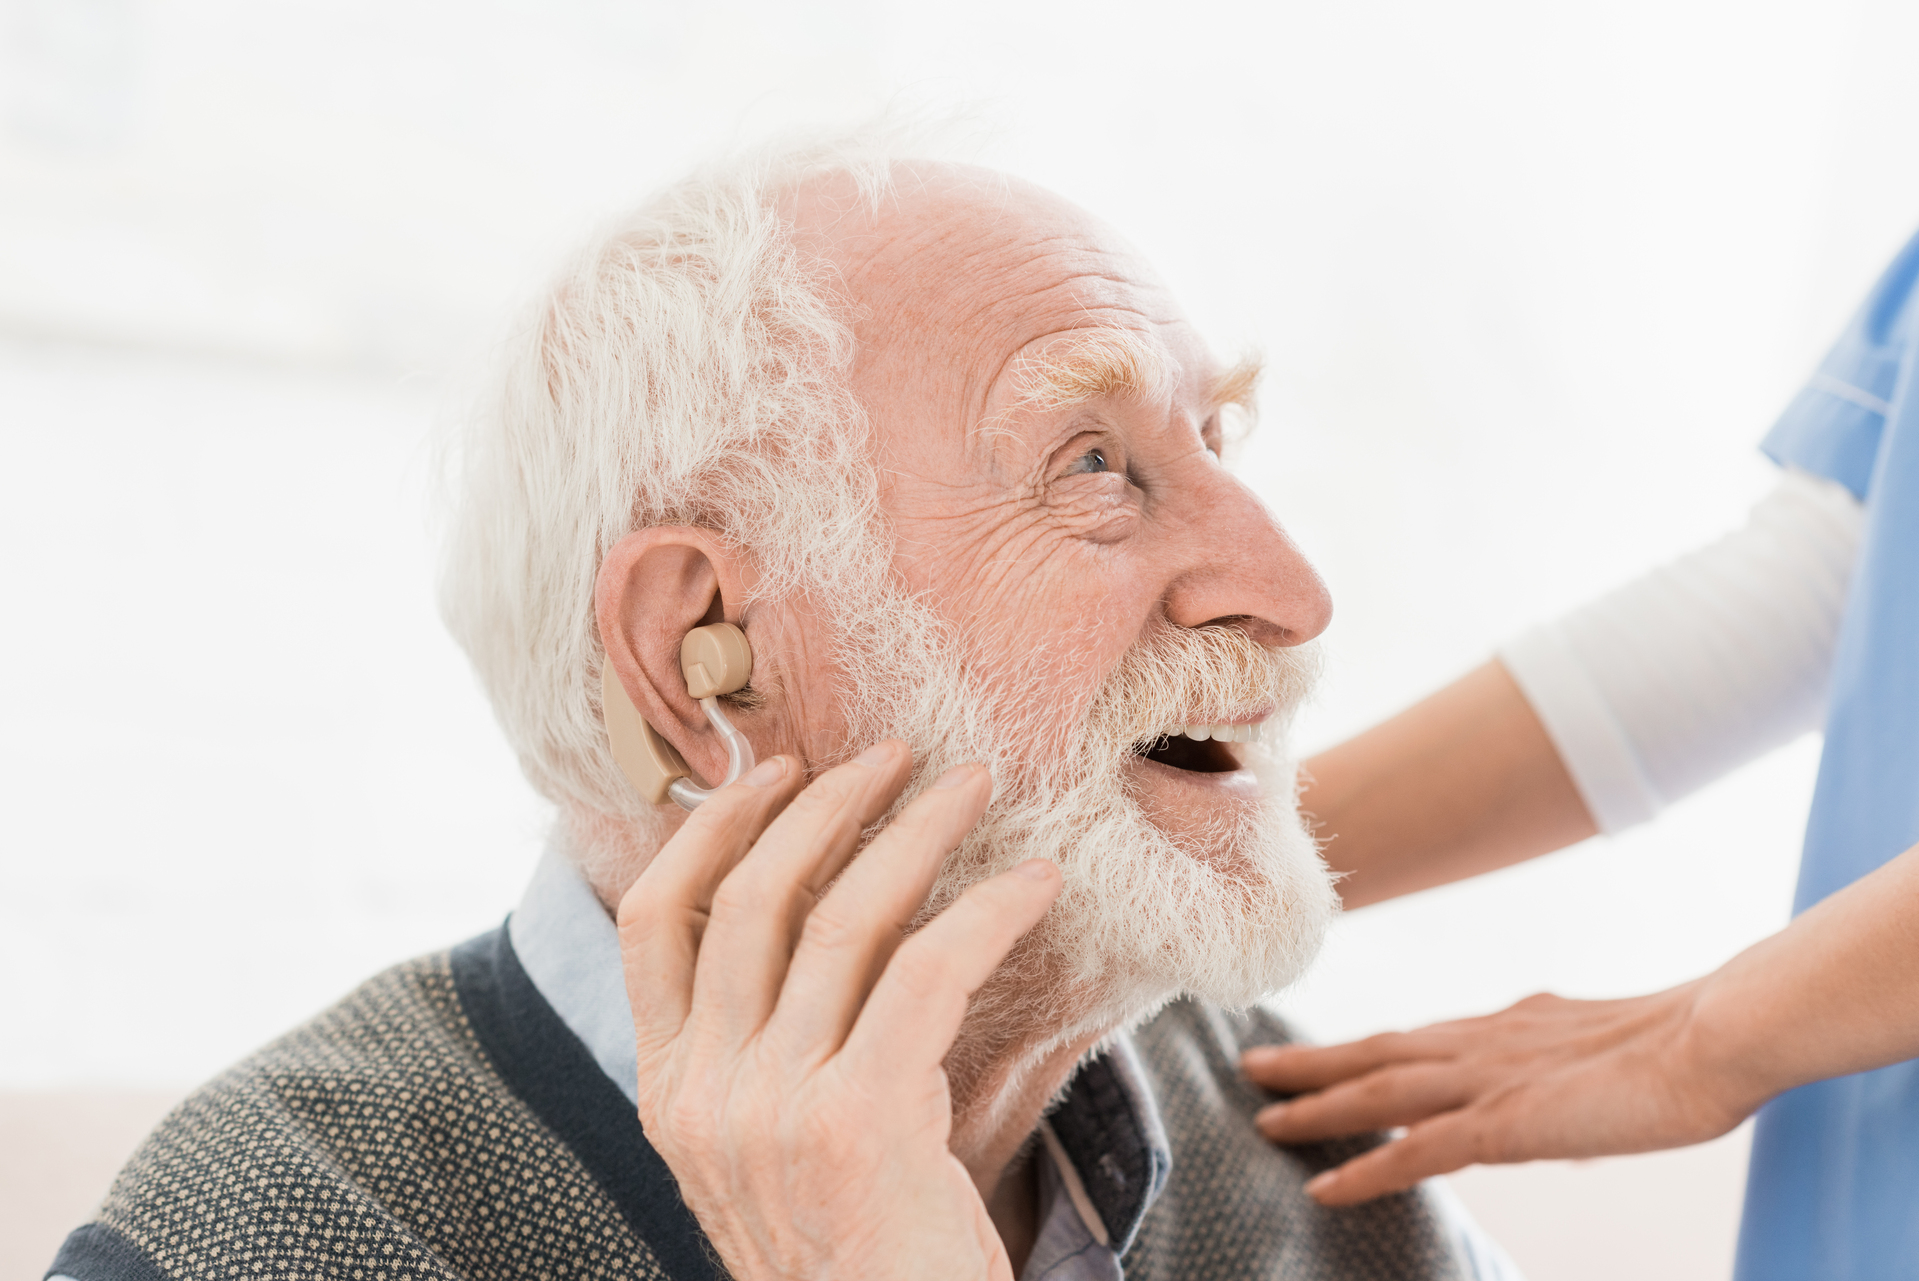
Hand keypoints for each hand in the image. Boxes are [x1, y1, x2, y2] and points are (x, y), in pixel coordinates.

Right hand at [617, 741, 1060, 1280]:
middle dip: (824, 806)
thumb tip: (833, 916)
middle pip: (749, 898)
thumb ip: (773, 1049)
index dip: (708, 828)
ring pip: (839, 918)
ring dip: (913, 832)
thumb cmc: (858, 1258)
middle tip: (891, 753)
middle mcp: (703, 1095)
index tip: (771, 771)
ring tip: (970, 786)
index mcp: (667, 1095)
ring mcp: (771, 1108)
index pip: (651, 922)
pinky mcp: (858, 1121)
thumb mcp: (777, 1150)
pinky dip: (987, 910)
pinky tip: (1034, 882)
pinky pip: (929, 969)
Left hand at [1240, 984, 1762, 1204]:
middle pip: (1377, 1051)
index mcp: (1508, 1026)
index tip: (1320, 1052)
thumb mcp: (1599, 1050)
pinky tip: (1322, 1187)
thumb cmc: (1682, 1045)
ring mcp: (1488, 1080)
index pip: (1417, 1037)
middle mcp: (1484, 1042)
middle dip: (1313, 1062)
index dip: (1364, 1048)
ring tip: (1263, 1118)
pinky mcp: (1504, 1123)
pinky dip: (1363, 1168)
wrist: (1713, 1037)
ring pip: (1377, 1090)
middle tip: (1254, 1065)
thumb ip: (1559, 1063)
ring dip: (1316, 1105)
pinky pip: (1414, 1151)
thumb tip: (1545, 1078)